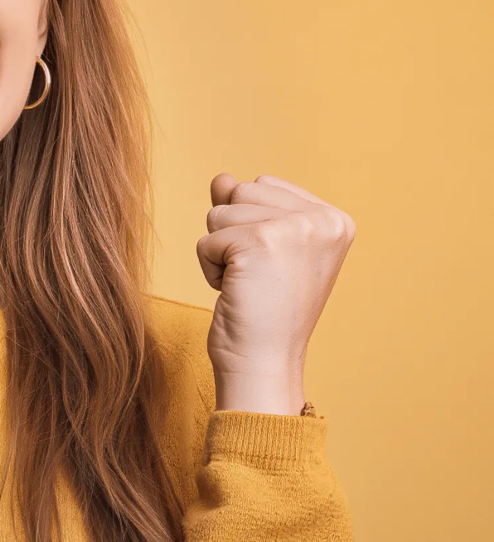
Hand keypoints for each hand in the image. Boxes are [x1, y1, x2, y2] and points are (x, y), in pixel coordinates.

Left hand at [196, 173, 355, 414]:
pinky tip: (235, 293)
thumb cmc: (263, 312)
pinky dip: (209, 269)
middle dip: (233, 234)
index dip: (251, 226)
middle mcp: (323, 220)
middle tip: (257, 277)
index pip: (264, 184)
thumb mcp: (262, 250)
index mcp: (335, 219)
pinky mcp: (259, 242)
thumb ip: (244, 207)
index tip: (273, 267)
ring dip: (220, 252)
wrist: (264, 363)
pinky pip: (206, 240)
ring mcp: (294, 229)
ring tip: (248, 285)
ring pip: (219, 212)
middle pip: (241, 191)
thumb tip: (221, 178)